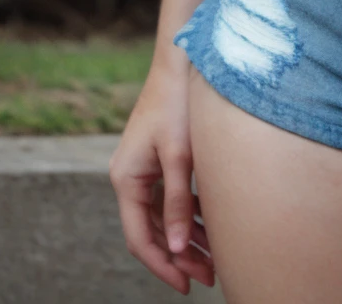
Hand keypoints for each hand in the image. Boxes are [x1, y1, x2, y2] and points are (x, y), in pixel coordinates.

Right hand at [110, 61, 214, 293]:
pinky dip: (188, 215)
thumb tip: (180, 250)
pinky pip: (170, 199)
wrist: (182, 61)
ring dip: (186, 239)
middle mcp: (129, 178)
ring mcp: (143, 169)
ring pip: (163, 217)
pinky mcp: (158, 160)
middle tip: (208, 279)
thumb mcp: (180, 156)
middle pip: (152, 231)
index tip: (186, 286)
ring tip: (214, 262)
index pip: (141, 238)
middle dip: (178, 257)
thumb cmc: (179, 104)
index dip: (163, 265)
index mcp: (126, 179)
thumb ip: (179, 203)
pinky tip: (211, 227)